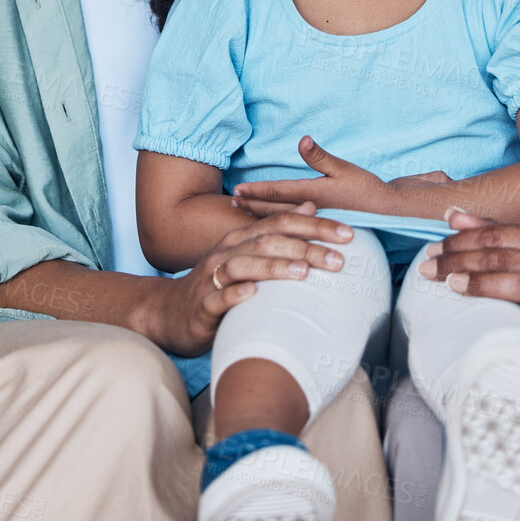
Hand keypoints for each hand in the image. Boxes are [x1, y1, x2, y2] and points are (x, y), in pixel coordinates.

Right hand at [152, 202, 354, 355]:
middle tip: (339, 258)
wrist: (171, 313)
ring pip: (245, 265)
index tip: (349, 234)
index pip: (283, 224)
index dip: (316, 227)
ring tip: (303, 271)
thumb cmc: (218, 285)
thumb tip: (309, 207)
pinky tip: (253, 295)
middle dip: (306, 246)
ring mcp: (214, 277)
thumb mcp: (248, 254)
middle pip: (270, 241)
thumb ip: (277, 231)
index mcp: (243, 238)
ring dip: (275, 267)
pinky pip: (220, 296)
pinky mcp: (203, 304)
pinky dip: (236, 294)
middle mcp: (228, 251)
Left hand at [230, 136, 391, 214]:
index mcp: (312, 193)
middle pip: (273, 208)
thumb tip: (302, 140)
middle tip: (232, 202)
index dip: (255, 192)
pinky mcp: (320, 224)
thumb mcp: (343, 168)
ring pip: (281, 218)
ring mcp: (314, 219)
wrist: (387, 211)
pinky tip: (271, 223)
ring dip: (260, 214)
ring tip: (245, 211)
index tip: (237, 192)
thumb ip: (320, 156)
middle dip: (251, 204)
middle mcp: (309, 208)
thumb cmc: (366, 188)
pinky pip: (292, 224)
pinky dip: (277, 223)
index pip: (277, 192)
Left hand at [417, 211, 519, 360]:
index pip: (498, 236)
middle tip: (429, 267)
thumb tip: (452, 215)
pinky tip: (481, 317)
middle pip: (502, 257)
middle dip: (460, 260)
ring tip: (451, 284)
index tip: (435, 248)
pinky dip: (504, 316)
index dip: (462, 240)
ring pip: (516, 284)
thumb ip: (497, 232)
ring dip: (479, 284)